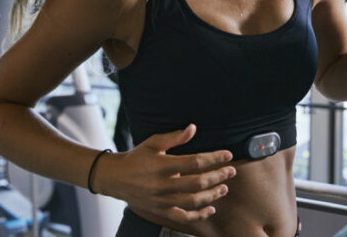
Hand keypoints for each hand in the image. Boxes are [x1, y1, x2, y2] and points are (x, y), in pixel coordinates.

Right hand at [95, 124, 235, 222]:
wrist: (115, 178)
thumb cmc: (137, 157)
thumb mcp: (153, 143)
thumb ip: (174, 137)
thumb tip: (193, 128)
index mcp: (162, 165)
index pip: (194, 162)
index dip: (214, 158)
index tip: (228, 155)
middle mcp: (162, 184)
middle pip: (197, 183)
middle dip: (218, 177)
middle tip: (231, 171)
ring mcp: (161, 200)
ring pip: (193, 201)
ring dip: (212, 195)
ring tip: (224, 188)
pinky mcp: (160, 211)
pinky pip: (183, 217)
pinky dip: (199, 215)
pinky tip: (211, 209)